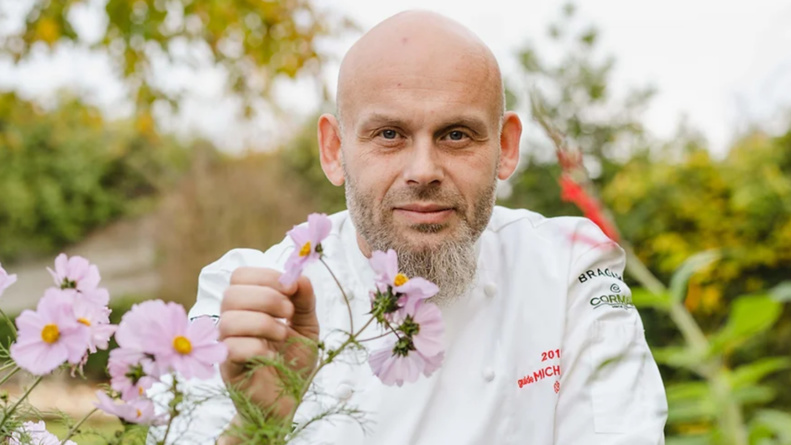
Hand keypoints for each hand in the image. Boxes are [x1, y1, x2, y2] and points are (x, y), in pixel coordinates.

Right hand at [218, 267, 319, 421]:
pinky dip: (257, 348)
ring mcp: (226, 346)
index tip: (291, 289)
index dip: (265, 276)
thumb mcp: (307, 327)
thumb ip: (305, 301)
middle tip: (288, 313)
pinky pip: (231, 349)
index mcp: (248, 306)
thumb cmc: (293, 361)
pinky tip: (272, 356)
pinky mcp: (228, 370)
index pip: (240, 276)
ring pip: (229, 320)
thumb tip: (299, 277)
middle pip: (231, 293)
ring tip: (282, 334)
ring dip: (263, 323)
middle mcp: (233, 322)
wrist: (288, 401)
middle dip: (266, 297)